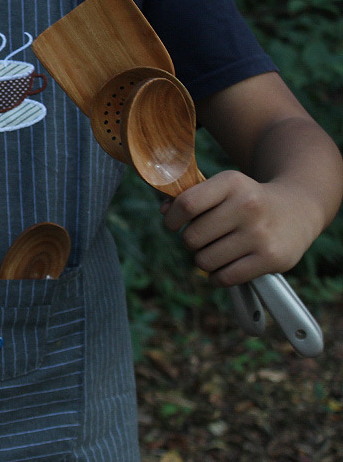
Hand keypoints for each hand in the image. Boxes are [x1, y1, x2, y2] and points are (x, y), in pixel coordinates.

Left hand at [160, 170, 315, 286]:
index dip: (172, 219)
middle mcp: (248, 206)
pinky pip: (224, 278)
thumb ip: (190, 197)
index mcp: (232, 183)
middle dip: (191, 241)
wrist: (298, 209)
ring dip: (205, 260)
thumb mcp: (223, 188)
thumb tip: (164, 211)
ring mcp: (261, 234)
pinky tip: (226, 266)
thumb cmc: (246, 200)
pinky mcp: (271, 258)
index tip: (174, 223)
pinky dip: (218, 277)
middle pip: (191, 238)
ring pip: (204, 261)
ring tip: (220, 249)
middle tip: (206, 237)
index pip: (186, 205)